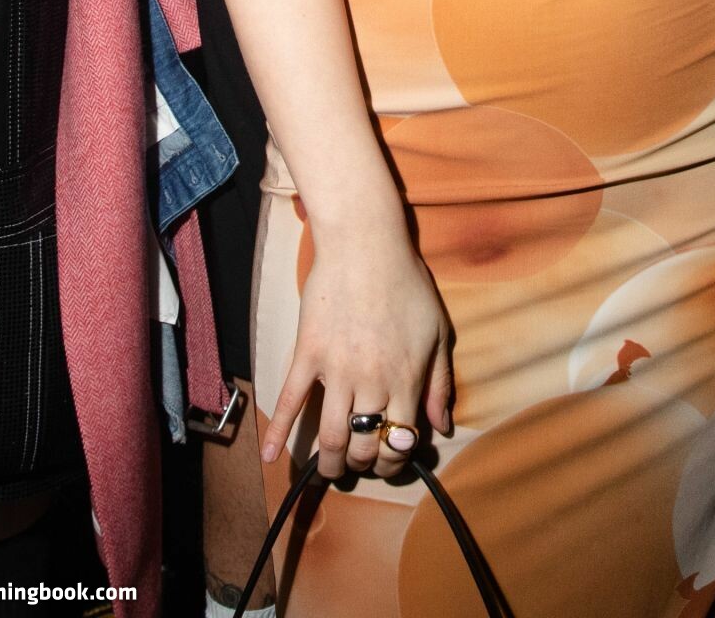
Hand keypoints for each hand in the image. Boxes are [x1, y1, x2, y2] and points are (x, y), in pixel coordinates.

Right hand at [261, 221, 452, 481]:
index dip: (395, 461)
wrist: (365, 244)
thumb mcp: (438, 331)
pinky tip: (271, 456)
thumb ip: (440, 383)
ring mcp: (336, 370)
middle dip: (363, 464)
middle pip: (364, 446)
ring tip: (330, 469)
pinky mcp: (307, 354)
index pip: (400, 442)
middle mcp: (372, 381)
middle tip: (360, 462)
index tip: (389, 460)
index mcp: (406, 378)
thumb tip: (444, 426)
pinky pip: (290, 400)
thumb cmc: (407, 284)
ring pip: (330, 436)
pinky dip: (278, 431)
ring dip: (329, 463)